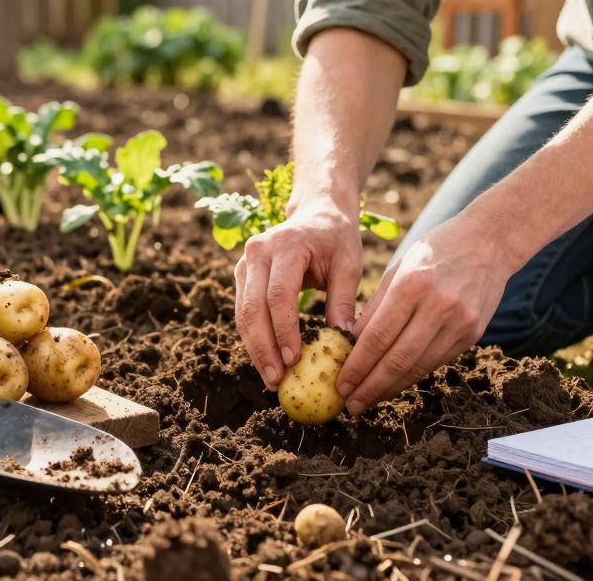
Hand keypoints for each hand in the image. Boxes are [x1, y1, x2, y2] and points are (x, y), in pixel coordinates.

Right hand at [235, 202, 362, 389]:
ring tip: (271, 378)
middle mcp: (258, 252)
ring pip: (243, 313)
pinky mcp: (242, 274)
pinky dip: (254, 338)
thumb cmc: (337, 238)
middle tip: (276, 380)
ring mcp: (245, 262)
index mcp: (286, 245)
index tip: (294, 360)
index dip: (283, 330)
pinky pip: (244, 311)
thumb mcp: (349, 264)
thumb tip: (342, 340)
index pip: (278, 295)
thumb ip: (344, 300)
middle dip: (263, 348)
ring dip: (255, 348)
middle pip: (253, 307)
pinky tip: (267, 360)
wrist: (317, 213)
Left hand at [336, 212, 515, 414]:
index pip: (377, 337)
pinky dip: (413, 375)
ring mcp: (459, 323)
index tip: (340, 385)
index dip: (357, 367)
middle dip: (370, 387)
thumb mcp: (399, 268)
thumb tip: (352, 347)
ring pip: (419, 367)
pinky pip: (436, 362)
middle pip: (397, 360)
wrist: (489, 243)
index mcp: (412, 285)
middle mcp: (438, 306)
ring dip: (391, 388)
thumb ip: (376, 308)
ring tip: (369, 400)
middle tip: (351, 406)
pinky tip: (395, 383)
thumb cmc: (435, 251)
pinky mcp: (473, 334)